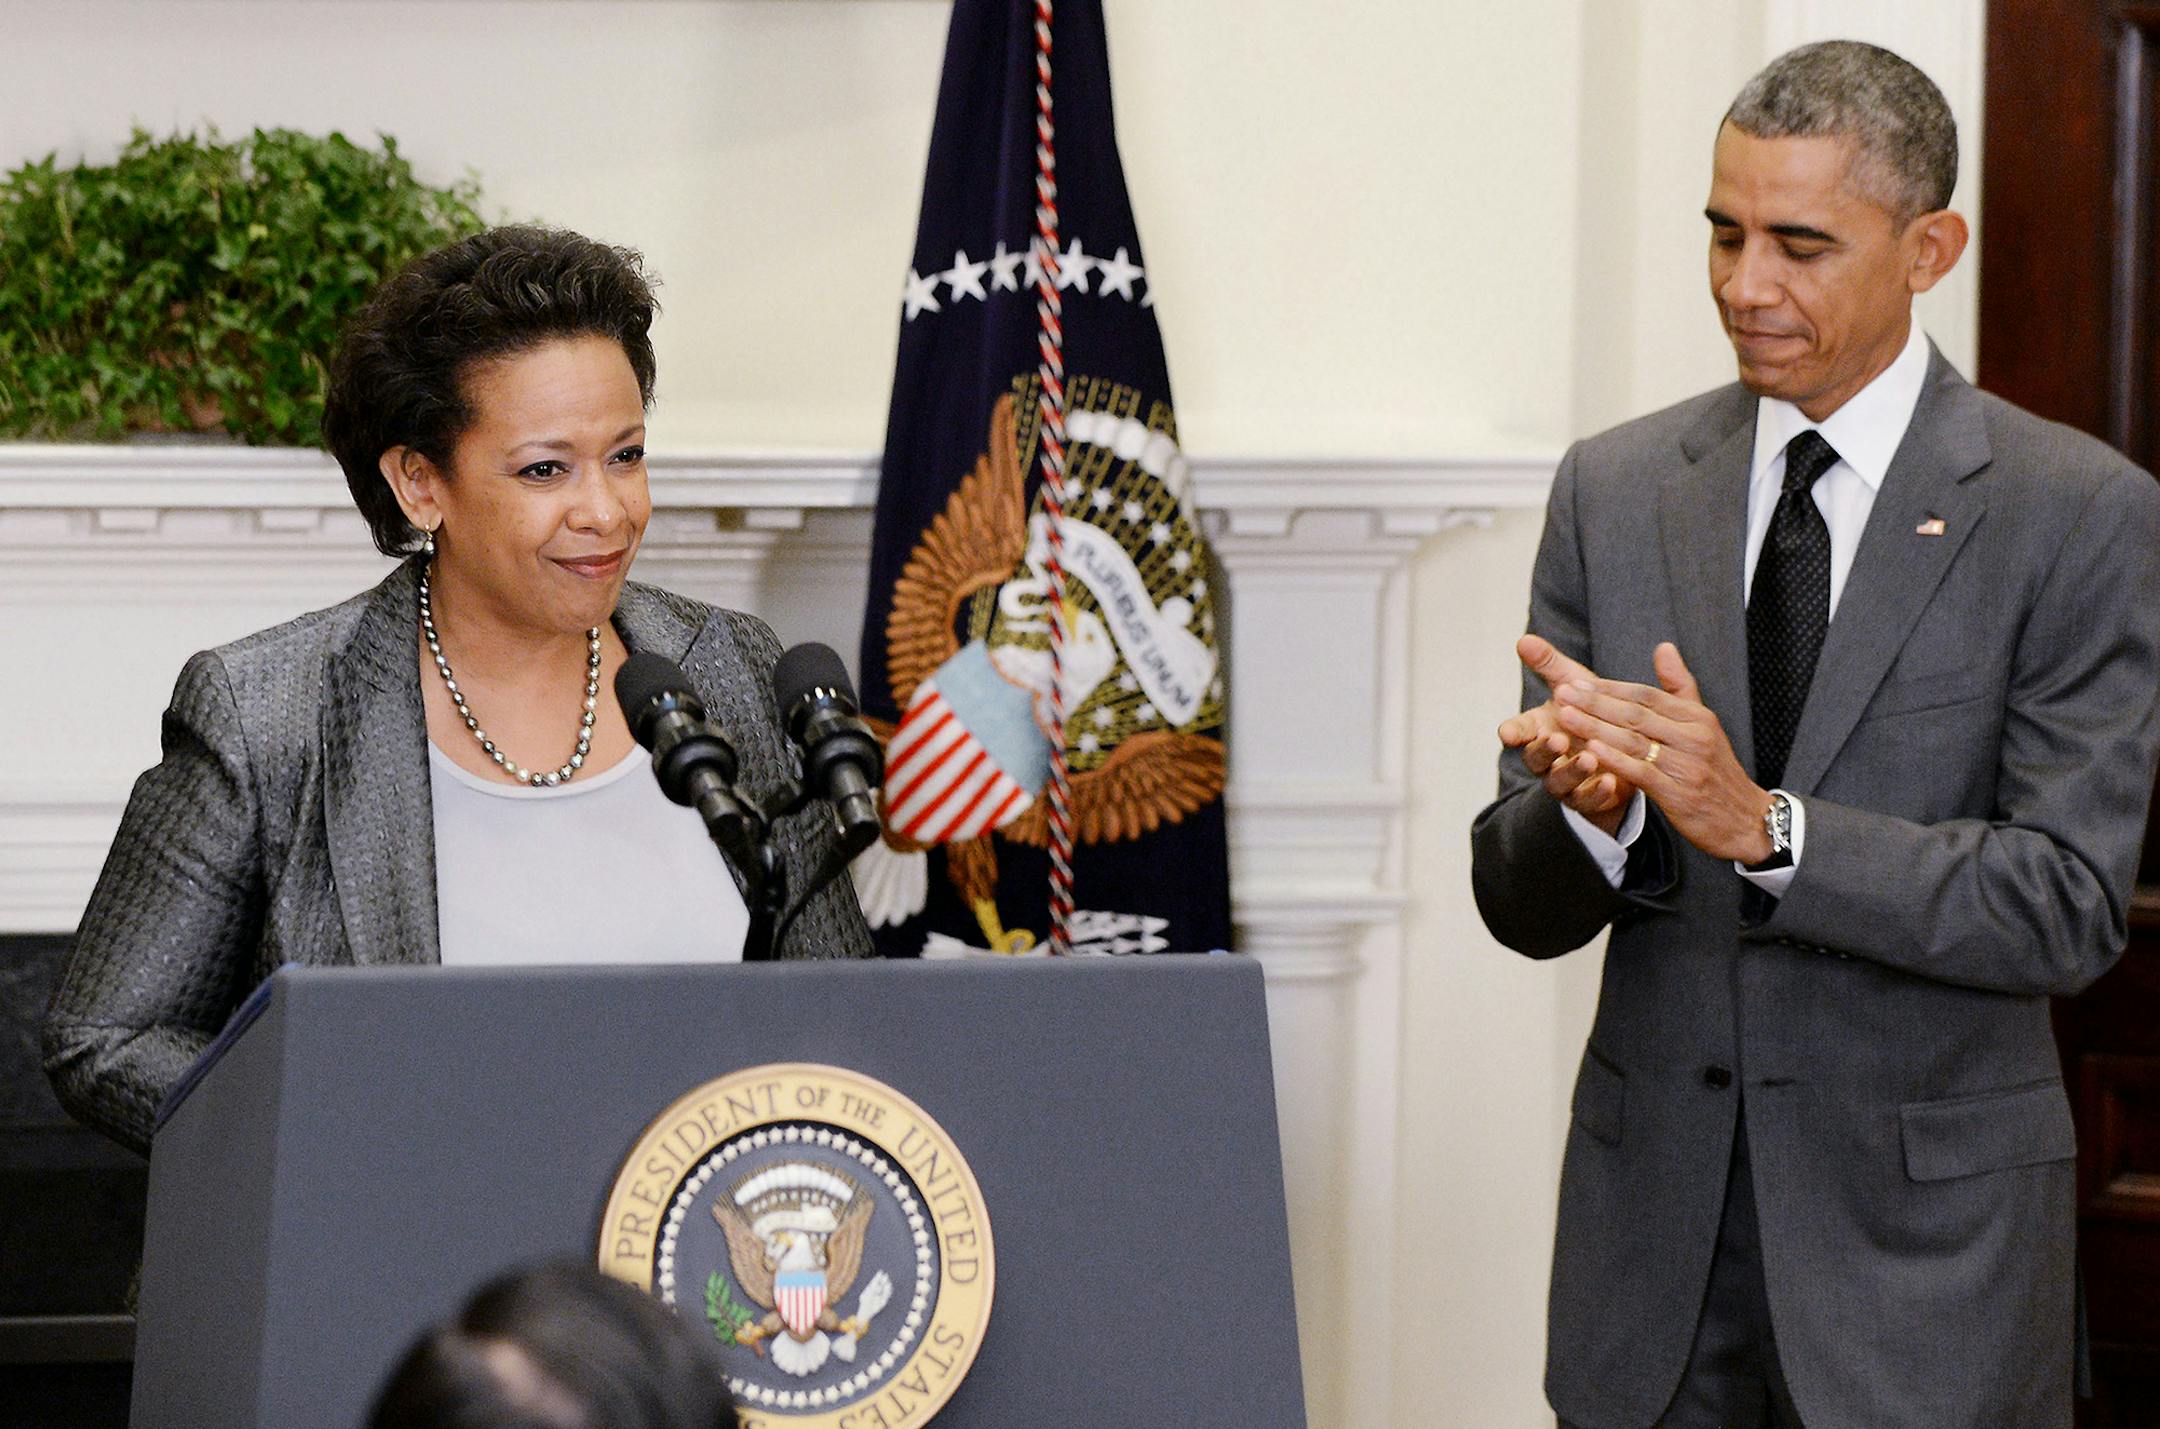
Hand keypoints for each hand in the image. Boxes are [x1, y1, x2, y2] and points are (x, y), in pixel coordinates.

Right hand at [1500, 635, 1636, 834]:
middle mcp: (1548, 758)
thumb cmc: (1590, 714)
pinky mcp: (1587, 800)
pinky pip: (1587, 801)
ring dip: (1571, 770)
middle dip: (1545, 749)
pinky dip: (1596, 793)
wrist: (1618, 750)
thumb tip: (1523, 639)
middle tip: (1558, 738)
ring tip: (1589, 758)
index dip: (1513, 731)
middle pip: (1536, 757)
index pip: (1520, 731)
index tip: (1508, 732)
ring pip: (1559, 781)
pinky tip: (1609, 783)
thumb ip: (1548, 664)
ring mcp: (1566, 781)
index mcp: (1540, 729)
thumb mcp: (1572, 685)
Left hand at [1549, 641, 1773, 862]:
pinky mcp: (1679, 794)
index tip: (1577, 681)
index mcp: (1697, 718)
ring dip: (1596, 727)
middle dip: (1595, 703)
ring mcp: (1687, 766)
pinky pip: (1641, 772)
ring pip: (1634, 741)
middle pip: (1636, 714)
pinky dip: (1615, 760)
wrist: (1746, 819)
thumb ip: (1680, 686)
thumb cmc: (1715, 769)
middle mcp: (1693, 737)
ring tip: (1565, 715)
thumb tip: (1663, 647)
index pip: (1647, 695)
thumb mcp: (1704, 724)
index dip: (1610, 688)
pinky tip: (1590, 750)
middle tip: (1562, 692)